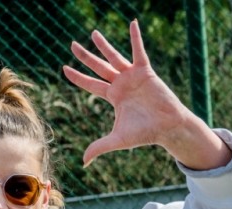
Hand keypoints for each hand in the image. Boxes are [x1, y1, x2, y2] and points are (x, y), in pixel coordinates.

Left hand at [63, 20, 229, 169]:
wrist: (167, 128)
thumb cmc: (145, 133)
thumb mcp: (118, 140)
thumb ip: (99, 147)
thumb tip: (83, 162)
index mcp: (113, 97)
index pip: (90, 84)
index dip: (77, 77)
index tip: (64, 68)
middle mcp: (121, 84)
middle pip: (98, 67)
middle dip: (85, 56)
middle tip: (73, 44)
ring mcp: (132, 76)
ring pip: (114, 57)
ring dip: (104, 45)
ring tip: (93, 33)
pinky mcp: (145, 71)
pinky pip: (138, 51)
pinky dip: (135, 38)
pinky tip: (132, 23)